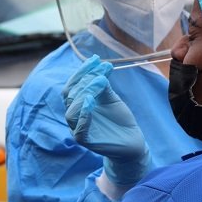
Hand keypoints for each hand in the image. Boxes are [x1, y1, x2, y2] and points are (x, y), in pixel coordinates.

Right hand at [63, 56, 150, 185]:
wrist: (132, 141)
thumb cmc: (119, 119)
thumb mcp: (111, 98)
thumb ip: (103, 85)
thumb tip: (99, 65)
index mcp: (79, 104)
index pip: (72, 86)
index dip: (82, 72)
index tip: (95, 59)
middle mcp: (75, 116)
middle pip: (70, 95)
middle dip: (84, 79)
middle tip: (101, 69)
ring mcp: (78, 129)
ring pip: (72, 111)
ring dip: (84, 93)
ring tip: (99, 82)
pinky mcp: (86, 141)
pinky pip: (80, 129)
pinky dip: (84, 114)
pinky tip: (91, 101)